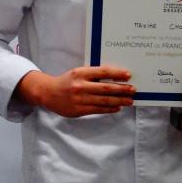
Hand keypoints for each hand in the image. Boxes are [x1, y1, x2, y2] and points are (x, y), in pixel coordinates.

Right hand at [19, 66, 134, 117]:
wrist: (48, 93)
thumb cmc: (66, 82)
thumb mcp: (77, 73)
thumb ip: (92, 75)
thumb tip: (114, 79)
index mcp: (80, 73)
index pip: (102, 72)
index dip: (116, 74)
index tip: (128, 75)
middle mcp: (80, 86)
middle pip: (106, 88)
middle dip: (122, 89)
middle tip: (133, 90)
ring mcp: (80, 99)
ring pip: (104, 100)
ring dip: (119, 100)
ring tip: (129, 100)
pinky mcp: (79, 110)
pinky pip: (98, 109)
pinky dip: (109, 109)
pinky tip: (117, 107)